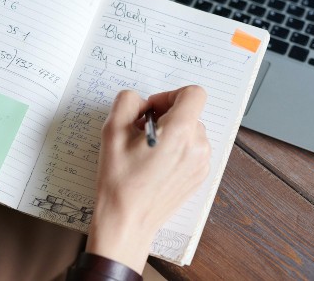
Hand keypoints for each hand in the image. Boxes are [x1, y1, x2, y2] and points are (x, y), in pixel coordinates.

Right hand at [86, 86, 210, 272]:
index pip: (193, 93)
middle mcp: (197, 147)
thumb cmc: (119, 181)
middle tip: (140, 132)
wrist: (127, 221)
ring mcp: (201, 164)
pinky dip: (176, 149)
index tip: (152, 109)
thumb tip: (140, 102)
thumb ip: (126, 102)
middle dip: (165, 116)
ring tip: (147, 151)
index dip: (169, 95)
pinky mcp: (199, 177)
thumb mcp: (112, 132)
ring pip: (191, 131)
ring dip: (171, 133)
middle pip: (190, 113)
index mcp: (179, 132)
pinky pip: (192, 150)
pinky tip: (155, 165)